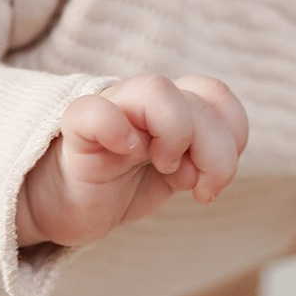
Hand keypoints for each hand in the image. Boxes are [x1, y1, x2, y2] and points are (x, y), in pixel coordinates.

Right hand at [19, 73, 248, 250]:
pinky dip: (115, 128)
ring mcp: (111, 112)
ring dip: (176, 134)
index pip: (216, 94)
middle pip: (198, 98)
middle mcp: (143, 102)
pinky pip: (93, 111)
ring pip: (155, 89)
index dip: (232, 132)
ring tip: (165, 169)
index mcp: (171, 108)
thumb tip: (208, 172)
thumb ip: (199, 163)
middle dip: (215, 153)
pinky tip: (126, 152)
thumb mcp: (173, 175)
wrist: (63, 206)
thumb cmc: (119, 185)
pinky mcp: (76, 132)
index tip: (213, 178)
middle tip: (197, 188)